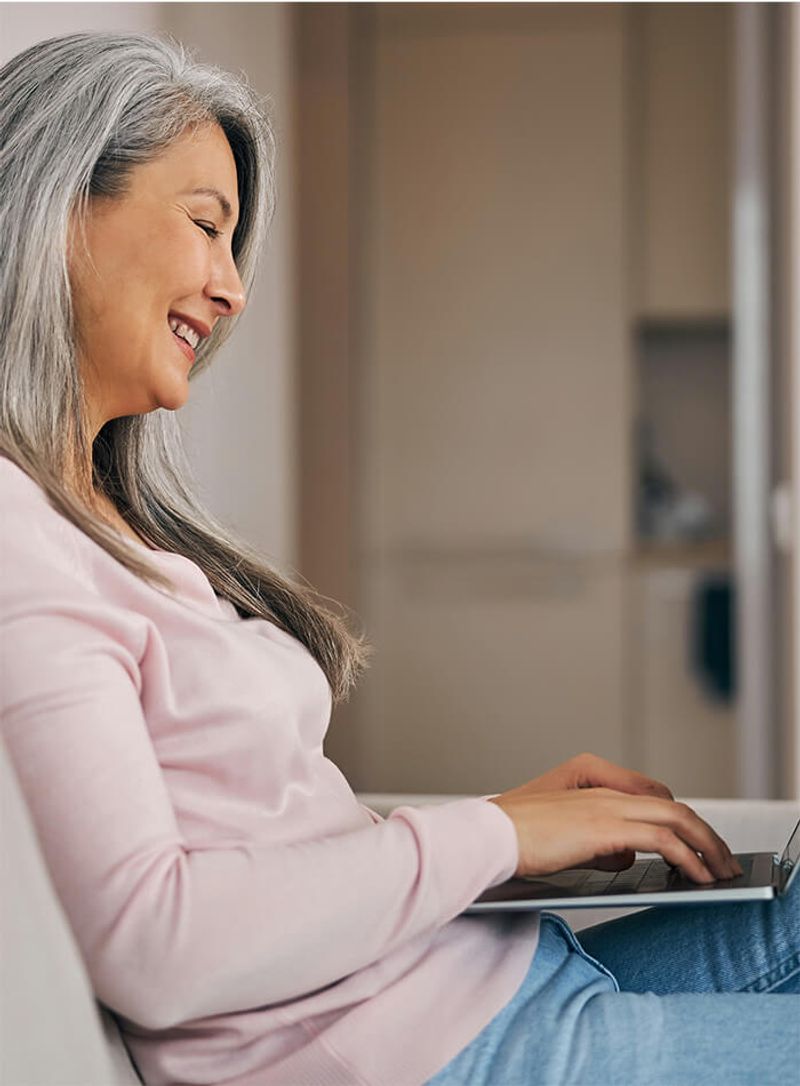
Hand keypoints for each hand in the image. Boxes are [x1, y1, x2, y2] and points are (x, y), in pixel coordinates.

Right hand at [489, 754, 742, 883]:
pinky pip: (663, 841)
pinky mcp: (607, 828)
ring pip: (678, 819)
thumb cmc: (510, 836)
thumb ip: (596, 837)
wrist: (485, 836)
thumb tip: (625, 856)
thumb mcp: (561, 831)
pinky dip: (689, 858)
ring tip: (721, 871)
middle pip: (672, 806)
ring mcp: (606, 804)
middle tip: (721, 859)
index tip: (696, 844)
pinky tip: (698, 877)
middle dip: (705, 834)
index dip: (680, 821)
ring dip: (707, 846)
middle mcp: (602, 785)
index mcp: (588, 774)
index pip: (651, 796)